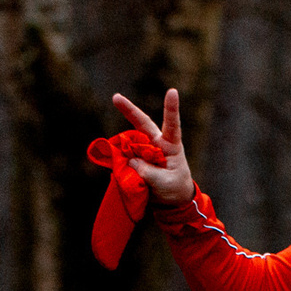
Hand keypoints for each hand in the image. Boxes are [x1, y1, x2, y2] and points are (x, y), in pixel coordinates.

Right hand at [109, 89, 197, 205]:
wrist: (171, 200)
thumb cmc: (174, 188)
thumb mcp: (165, 183)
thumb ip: (148, 172)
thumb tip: (129, 159)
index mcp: (171, 146)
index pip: (172, 125)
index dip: (171, 109)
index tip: (172, 91)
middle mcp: (156, 143)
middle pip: (142, 124)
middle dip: (129, 110)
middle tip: (116, 97)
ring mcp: (143, 150)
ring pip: (128, 145)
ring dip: (126, 154)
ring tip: (142, 176)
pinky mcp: (133, 158)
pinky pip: (122, 158)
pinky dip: (120, 164)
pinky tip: (128, 175)